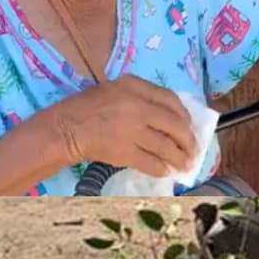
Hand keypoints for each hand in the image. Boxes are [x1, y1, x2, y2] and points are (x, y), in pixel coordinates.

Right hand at [50, 74, 196, 177]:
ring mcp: (131, 130)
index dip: (185, 115)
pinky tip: (166, 172)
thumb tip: (171, 114)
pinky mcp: (124, 152)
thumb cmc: (89, 106)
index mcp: (136, 86)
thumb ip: (143, 95)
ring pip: (165, 146)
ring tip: (185, 165)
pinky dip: (161, 168)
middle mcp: (137, 107)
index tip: (189, 126)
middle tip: (193, 150)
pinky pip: (150, 162)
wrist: (65, 128)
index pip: (171, 100)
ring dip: (179, 158)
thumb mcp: (118, 88)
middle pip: (174, 124)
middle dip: (188, 140)